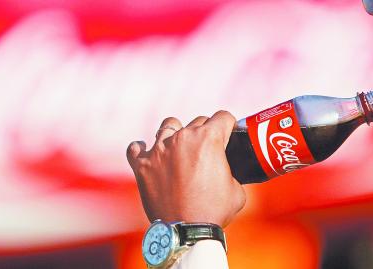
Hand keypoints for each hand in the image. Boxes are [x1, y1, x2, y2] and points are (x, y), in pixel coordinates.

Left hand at [127, 111, 245, 226]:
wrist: (186, 231)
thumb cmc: (214, 211)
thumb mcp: (236, 188)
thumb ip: (232, 170)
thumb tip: (227, 170)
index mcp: (208, 139)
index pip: (223, 117)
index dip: (229, 125)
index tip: (228, 133)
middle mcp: (183, 138)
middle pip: (198, 121)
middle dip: (205, 133)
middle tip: (207, 151)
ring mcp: (159, 150)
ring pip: (168, 125)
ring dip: (176, 133)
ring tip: (178, 147)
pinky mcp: (142, 165)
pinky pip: (135, 148)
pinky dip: (141, 150)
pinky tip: (148, 155)